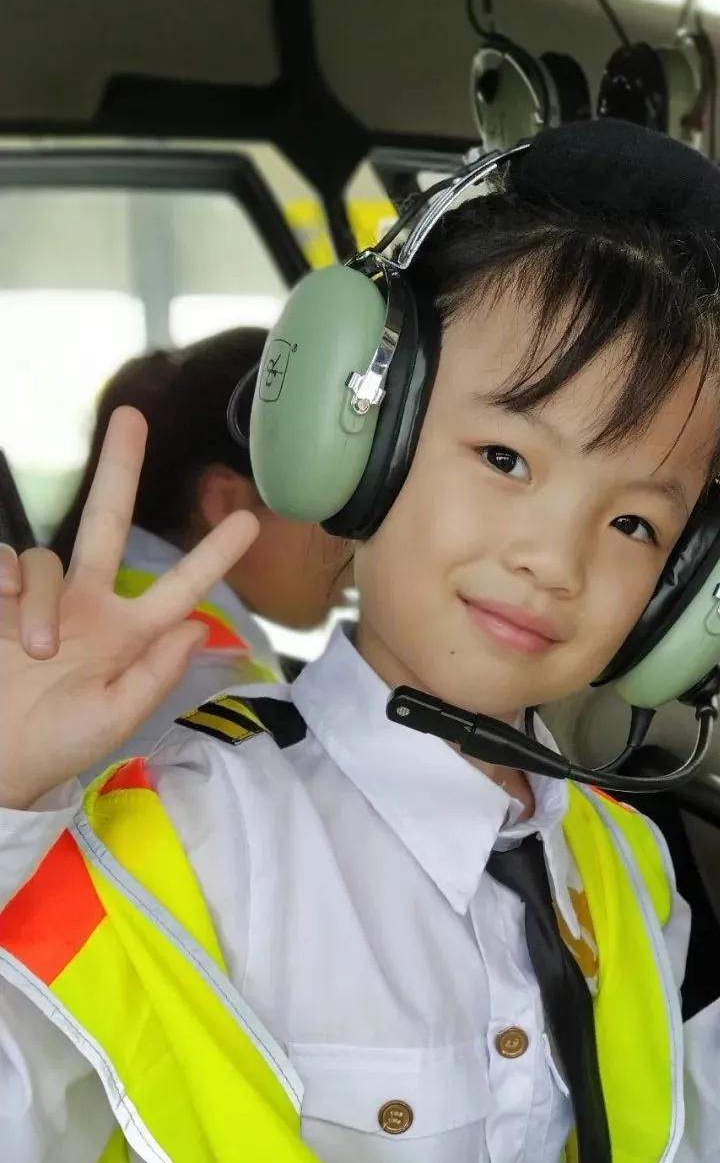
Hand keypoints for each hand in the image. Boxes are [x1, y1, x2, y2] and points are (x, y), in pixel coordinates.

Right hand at [0, 407, 258, 809]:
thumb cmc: (56, 746)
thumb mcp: (114, 719)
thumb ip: (155, 675)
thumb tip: (196, 625)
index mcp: (126, 633)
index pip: (178, 586)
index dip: (212, 556)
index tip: (252, 523)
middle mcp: (86, 604)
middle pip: (106, 522)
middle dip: (119, 469)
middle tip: (131, 416)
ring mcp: (40, 600)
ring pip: (45, 561)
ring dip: (41, 601)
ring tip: (36, 649)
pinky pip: (4, 566)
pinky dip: (4, 580)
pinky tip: (3, 607)